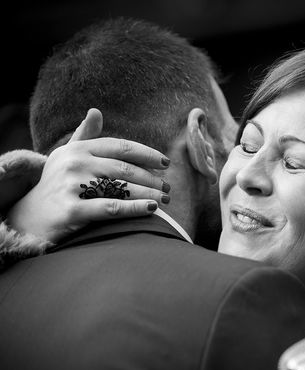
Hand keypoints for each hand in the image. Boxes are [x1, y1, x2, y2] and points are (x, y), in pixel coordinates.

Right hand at [6, 108, 170, 242]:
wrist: (31, 217)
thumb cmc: (57, 185)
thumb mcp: (67, 156)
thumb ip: (85, 136)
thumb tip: (96, 111)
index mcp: (78, 149)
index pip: (120, 147)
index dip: (147, 154)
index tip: (165, 163)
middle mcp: (74, 164)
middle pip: (125, 169)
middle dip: (151, 179)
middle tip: (168, 187)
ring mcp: (72, 186)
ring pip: (122, 188)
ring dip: (150, 193)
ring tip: (165, 199)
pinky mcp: (71, 210)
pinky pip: (111, 208)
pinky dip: (136, 208)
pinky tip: (152, 208)